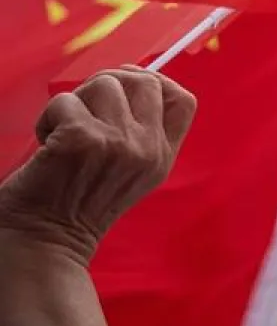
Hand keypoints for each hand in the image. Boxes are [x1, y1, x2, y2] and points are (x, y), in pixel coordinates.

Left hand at [0, 66, 195, 264]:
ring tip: (61, 130)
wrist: (43, 244)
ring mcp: (118, 142)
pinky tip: (46, 141)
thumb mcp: (129, 174)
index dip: (157, 81)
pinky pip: (65, 101)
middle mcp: (147, 149)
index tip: (128, 83)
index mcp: (161, 158)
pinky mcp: (83, 138)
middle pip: (145, 82)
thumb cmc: (74, 206)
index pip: (183, 101)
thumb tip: (126, 81)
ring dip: (74, 101)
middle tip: (85, 105)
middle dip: (110, 82)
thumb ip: (140, 135)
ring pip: (104, 84)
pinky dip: (48, 117)